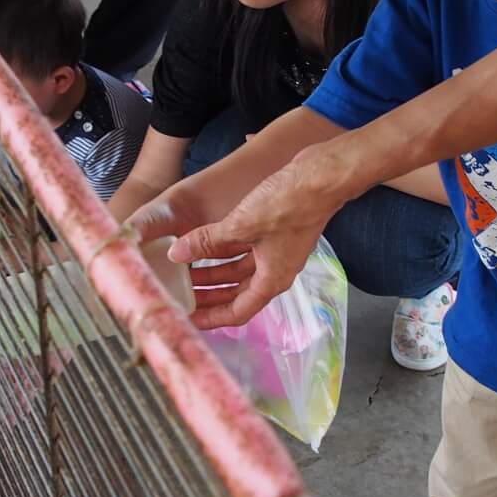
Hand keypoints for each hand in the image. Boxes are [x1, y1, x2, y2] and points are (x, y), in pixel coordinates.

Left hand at [167, 149, 342, 329]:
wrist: (320, 177)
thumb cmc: (289, 205)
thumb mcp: (240, 226)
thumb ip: (206, 241)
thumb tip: (176, 254)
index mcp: (271, 280)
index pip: (237, 312)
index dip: (211, 318)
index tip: (189, 318)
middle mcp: (275, 271)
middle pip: (236, 294)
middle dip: (208, 296)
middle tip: (181, 296)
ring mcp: (276, 252)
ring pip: (238, 271)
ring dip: (213, 272)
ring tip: (185, 271)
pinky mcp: (274, 233)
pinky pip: (243, 251)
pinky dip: (223, 252)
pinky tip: (202, 245)